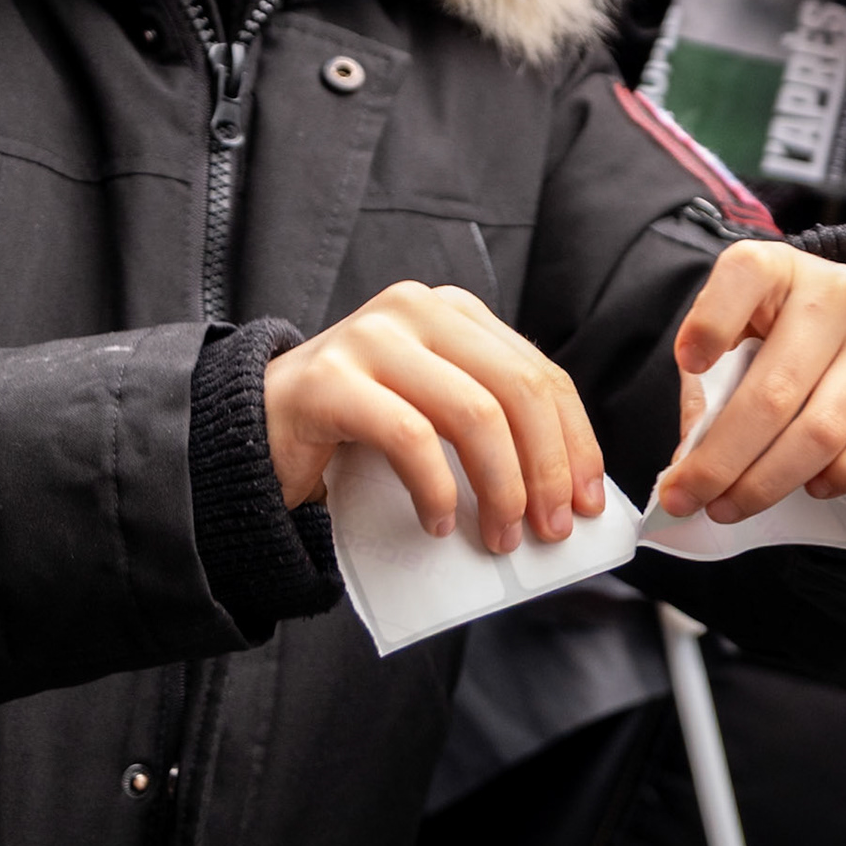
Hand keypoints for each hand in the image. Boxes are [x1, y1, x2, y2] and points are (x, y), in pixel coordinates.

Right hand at [263, 282, 606, 553]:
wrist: (256, 427)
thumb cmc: (359, 430)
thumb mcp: (436, 411)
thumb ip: (493, 427)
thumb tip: (566, 490)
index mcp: (456, 313)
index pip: (541, 375)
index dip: (576, 442)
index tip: (589, 500)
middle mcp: (417, 311)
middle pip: (517, 390)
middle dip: (547, 468)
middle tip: (551, 527)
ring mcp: (371, 339)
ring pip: (473, 414)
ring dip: (500, 487)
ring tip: (500, 535)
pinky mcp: (329, 380)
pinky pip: (410, 438)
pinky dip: (437, 490)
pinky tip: (440, 522)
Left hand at [659, 241, 845, 521]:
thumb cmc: (786, 337)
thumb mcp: (739, 337)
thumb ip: (710, 387)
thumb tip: (692, 463)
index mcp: (779, 269)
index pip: (745, 274)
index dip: (712, 321)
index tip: (688, 362)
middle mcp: (837, 294)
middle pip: (775, 391)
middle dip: (722, 459)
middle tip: (688, 498)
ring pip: (823, 429)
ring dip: (769, 482)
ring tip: (731, 507)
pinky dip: (844, 475)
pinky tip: (812, 489)